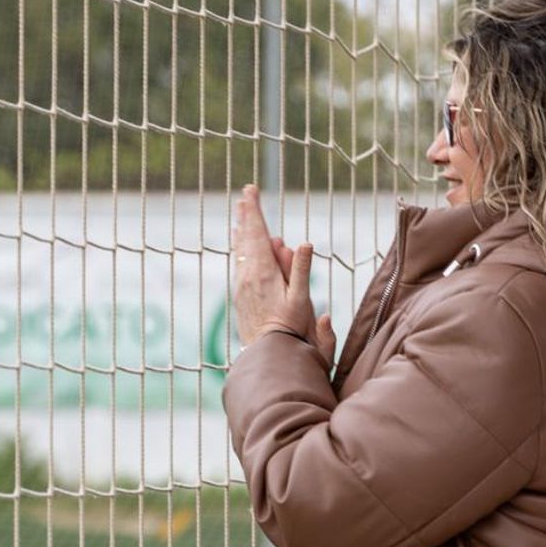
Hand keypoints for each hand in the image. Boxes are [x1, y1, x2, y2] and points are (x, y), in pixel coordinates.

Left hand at [231, 185, 334, 359]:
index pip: (258, 235)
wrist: (268, 354)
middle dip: (247, 215)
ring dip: (242, 230)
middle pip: (246, 238)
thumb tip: (305, 243)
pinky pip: (239, 263)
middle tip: (245, 195)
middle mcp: (248, 276)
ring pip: (241, 250)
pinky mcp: (240, 294)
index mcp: (263, 272)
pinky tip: (240, 244)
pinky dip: (241, 247)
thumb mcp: (301, 300)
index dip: (255, 212)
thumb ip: (301, 271)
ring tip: (241, 213)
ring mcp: (242, 285)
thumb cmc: (290, 330)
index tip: (251, 192)